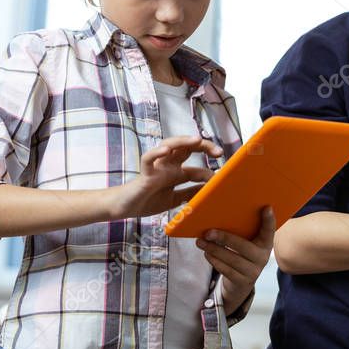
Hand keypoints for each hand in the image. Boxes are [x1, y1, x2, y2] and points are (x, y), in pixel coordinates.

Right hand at [107, 135, 221, 219]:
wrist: (125, 208)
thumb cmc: (148, 201)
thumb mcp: (174, 200)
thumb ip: (189, 194)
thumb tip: (208, 191)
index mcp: (176, 173)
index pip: (197, 167)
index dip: (210, 171)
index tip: (223, 177)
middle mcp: (168, 166)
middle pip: (187, 148)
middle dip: (203, 146)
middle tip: (218, 151)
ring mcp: (157, 167)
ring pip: (170, 146)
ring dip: (183, 141)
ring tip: (196, 140)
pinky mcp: (144, 173)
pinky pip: (148, 159)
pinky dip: (156, 153)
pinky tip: (166, 150)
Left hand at [196, 206, 275, 313]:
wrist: (241, 283)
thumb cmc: (241, 255)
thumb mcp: (246, 243)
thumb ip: (241, 232)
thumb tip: (220, 217)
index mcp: (265, 244)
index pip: (269, 231)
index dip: (269, 220)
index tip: (266, 207)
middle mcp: (262, 257)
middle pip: (243, 246)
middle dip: (224, 238)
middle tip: (208, 232)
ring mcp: (253, 271)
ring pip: (232, 259)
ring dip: (214, 249)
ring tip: (201, 242)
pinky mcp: (242, 281)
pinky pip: (226, 270)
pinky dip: (215, 261)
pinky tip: (207, 253)